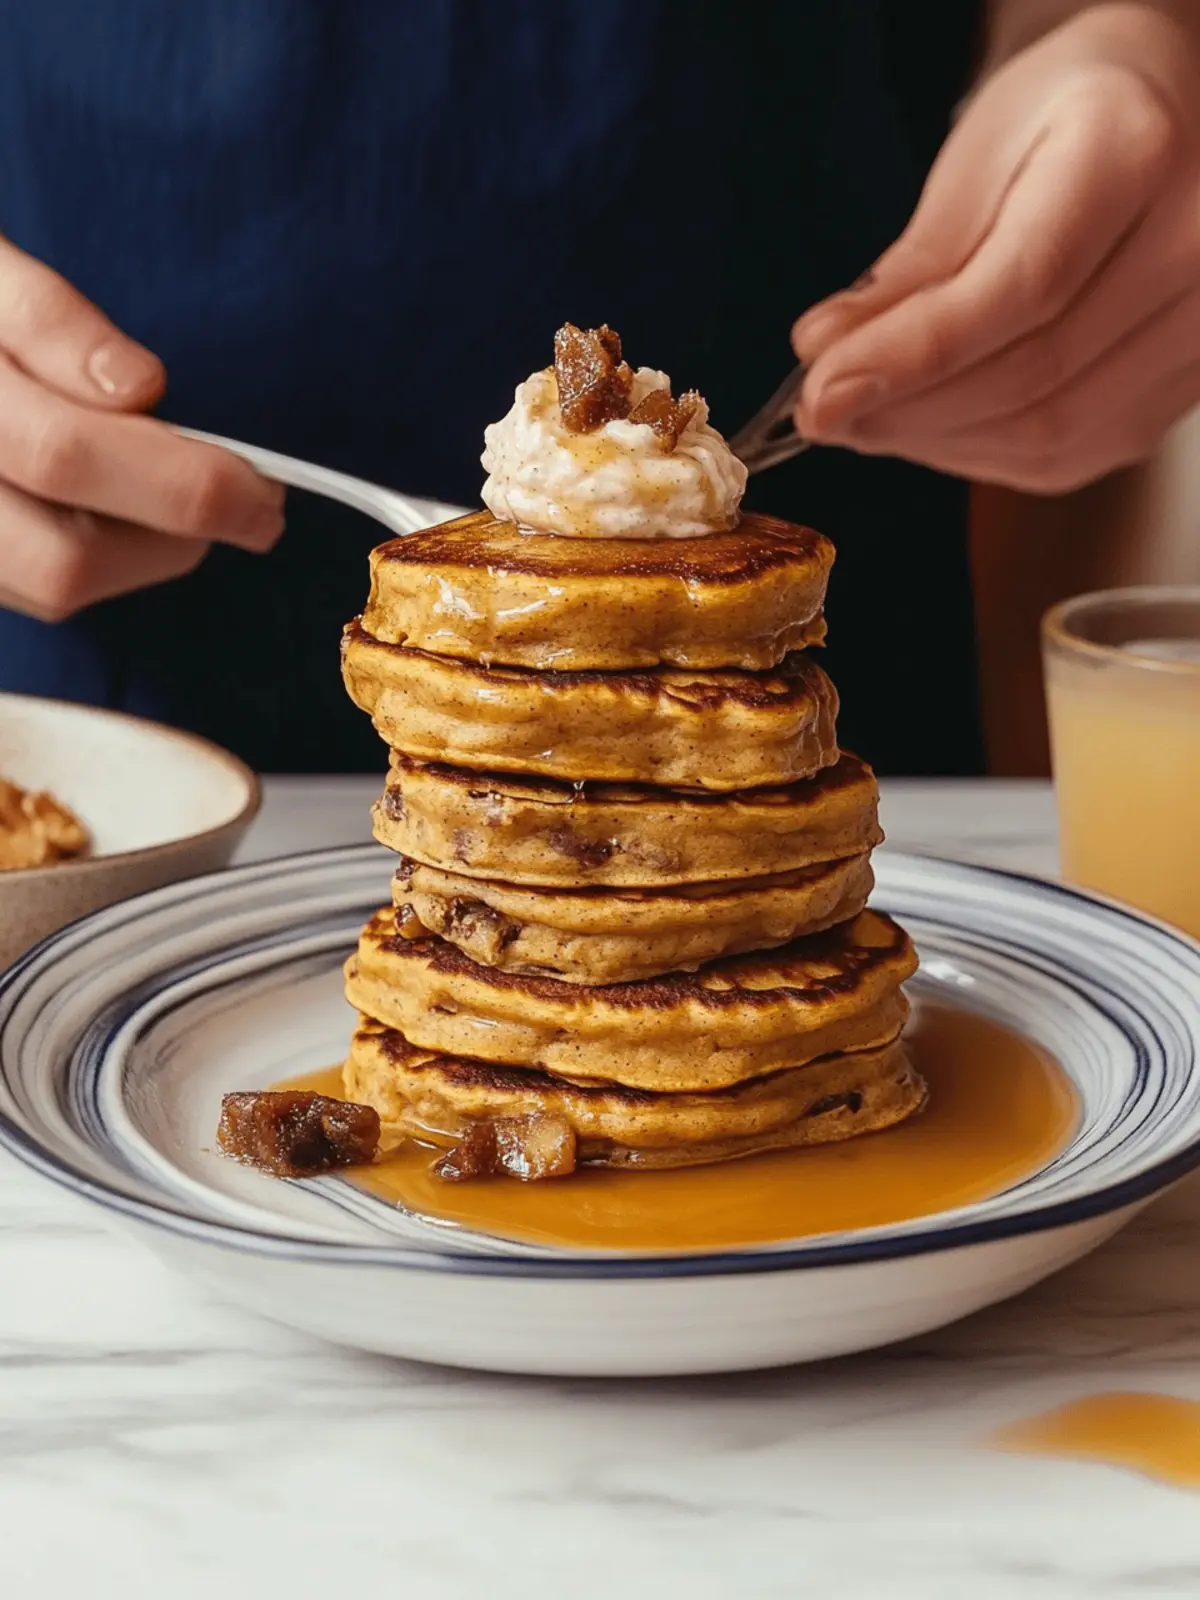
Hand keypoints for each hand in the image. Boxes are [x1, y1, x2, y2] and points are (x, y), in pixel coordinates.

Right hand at [0, 236, 283, 619]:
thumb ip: (48, 320)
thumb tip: (136, 387)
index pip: (64, 454)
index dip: (182, 482)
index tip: (262, 485)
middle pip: (65, 560)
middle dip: (179, 532)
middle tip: (251, 502)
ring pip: (55, 589)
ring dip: (146, 552)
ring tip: (180, 495)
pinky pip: (37, 593)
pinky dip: (102, 558)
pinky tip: (121, 510)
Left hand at [791, 5, 1199, 493]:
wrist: (1158, 121)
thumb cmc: (1063, 124)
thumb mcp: (979, 156)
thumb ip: (910, 266)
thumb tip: (825, 354)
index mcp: (1139, 155)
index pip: (1020, 290)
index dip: (908, 357)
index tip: (818, 393)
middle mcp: (1196, 249)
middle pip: (1031, 377)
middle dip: (904, 410)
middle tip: (822, 413)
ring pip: (1047, 434)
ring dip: (932, 441)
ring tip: (864, 415)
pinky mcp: (1178, 394)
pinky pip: (1065, 458)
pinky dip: (976, 454)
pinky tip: (925, 426)